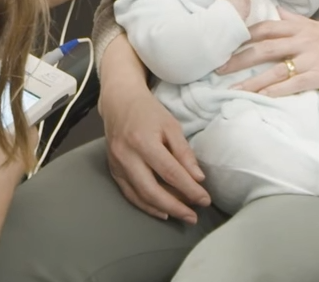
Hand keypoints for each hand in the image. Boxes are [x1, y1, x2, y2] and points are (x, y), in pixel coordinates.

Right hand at [99, 36, 210, 223]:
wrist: (119, 101)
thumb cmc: (149, 111)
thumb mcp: (171, 125)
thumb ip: (184, 152)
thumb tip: (198, 179)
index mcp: (144, 142)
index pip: (170, 173)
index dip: (189, 189)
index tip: (205, 200)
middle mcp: (127, 156)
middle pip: (152, 190)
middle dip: (175, 207)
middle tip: (193, 216)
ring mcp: (117, 165)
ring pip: (140, 196)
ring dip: (162, 209)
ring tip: (182, 215)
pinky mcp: (113, 170)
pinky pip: (129, 194)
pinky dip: (146, 205)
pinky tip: (162, 210)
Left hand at [216, 8, 318, 94]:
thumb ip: (297, 21)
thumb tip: (278, 12)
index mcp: (301, 26)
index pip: (265, 26)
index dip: (242, 34)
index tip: (222, 40)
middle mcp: (303, 39)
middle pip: (262, 46)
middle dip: (237, 56)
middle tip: (215, 66)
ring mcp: (312, 58)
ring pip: (274, 68)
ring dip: (250, 79)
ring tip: (230, 88)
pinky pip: (294, 84)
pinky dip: (276, 92)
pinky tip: (261, 99)